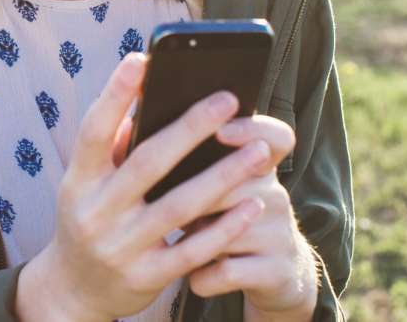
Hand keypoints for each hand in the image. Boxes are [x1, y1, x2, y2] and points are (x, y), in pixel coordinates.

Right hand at [15, 53, 273, 321]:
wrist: (72, 289)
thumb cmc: (89, 216)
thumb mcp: (86, 182)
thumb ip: (112, 147)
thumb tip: (144, 102)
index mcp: (79, 180)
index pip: (94, 131)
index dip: (115, 95)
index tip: (141, 59)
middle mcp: (95, 212)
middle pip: (147, 164)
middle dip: (190, 129)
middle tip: (227, 99)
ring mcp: (121, 246)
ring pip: (180, 206)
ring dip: (223, 176)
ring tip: (259, 151)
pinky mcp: (147, 276)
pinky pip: (193, 250)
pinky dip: (225, 227)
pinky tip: (253, 204)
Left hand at [182, 115, 318, 319]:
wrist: (271, 273)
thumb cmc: (222, 215)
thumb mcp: (212, 183)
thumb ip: (183, 156)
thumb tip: (128, 128)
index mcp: (256, 166)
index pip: (274, 136)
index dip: (251, 130)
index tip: (219, 131)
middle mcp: (273, 195)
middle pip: (240, 183)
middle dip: (201, 192)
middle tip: (164, 198)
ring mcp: (278, 234)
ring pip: (231, 230)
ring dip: (197, 236)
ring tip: (175, 239)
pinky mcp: (275, 272)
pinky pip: (228, 271)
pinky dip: (204, 277)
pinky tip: (192, 277)